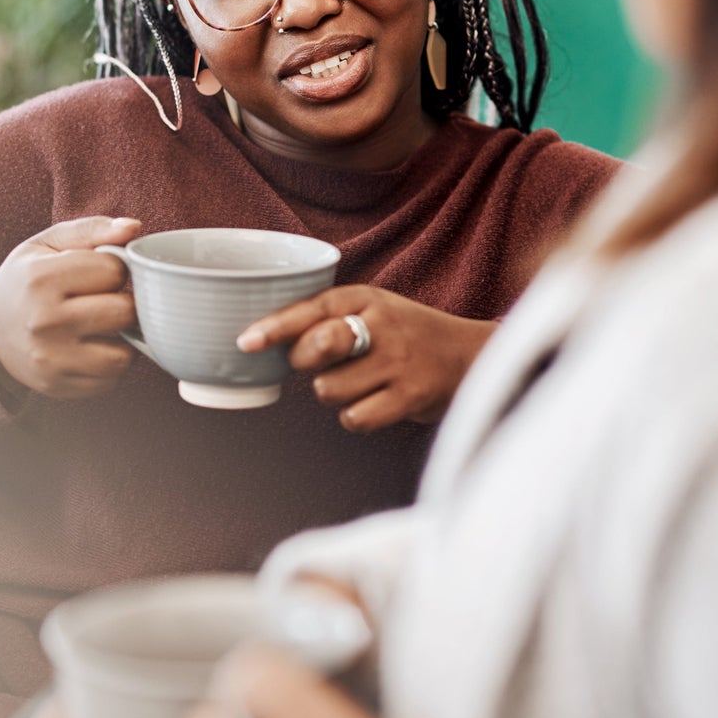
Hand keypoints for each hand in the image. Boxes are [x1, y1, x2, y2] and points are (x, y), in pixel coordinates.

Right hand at [0, 215, 141, 397]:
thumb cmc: (27, 279)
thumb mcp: (49, 244)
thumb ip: (92, 229)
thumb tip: (134, 227)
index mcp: (41, 278)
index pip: (115, 270)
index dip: (112, 269)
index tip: (95, 275)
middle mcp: (43, 321)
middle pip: (124, 313)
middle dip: (123, 303)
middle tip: (104, 301)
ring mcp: (50, 359)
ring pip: (124, 355)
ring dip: (122, 341)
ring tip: (103, 328)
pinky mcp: (57, 386)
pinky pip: (110, 381)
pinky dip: (109, 366)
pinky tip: (91, 349)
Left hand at [236, 286, 497, 431]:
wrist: (472, 356)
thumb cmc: (408, 335)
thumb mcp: (373, 310)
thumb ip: (329, 321)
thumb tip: (270, 344)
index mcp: (367, 299)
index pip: (313, 308)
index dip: (275, 327)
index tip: (246, 342)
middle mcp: (382, 325)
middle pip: (320, 346)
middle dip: (304, 361)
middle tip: (319, 363)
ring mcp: (398, 362)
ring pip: (329, 389)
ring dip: (332, 393)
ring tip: (357, 383)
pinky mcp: (409, 397)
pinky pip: (354, 418)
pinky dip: (354, 417)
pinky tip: (371, 404)